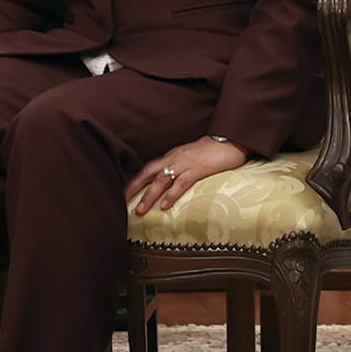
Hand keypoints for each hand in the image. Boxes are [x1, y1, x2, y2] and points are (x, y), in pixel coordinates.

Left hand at [126, 136, 250, 215]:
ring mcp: (184, 164)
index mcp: (170, 157)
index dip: (134, 182)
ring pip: (161, 180)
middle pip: (147, 173)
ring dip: (149, 196)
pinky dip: (172, 195)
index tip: (123, 194)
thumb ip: (177, 168)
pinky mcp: (198, 169)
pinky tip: (165, 206)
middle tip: (122, 202)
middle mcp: (173, 159)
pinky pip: (181, 183)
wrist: (229, 141)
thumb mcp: (188, 158)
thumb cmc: (210, 152)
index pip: (147, 169)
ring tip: (140, 210)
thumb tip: (167, 183)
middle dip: (133, 188)